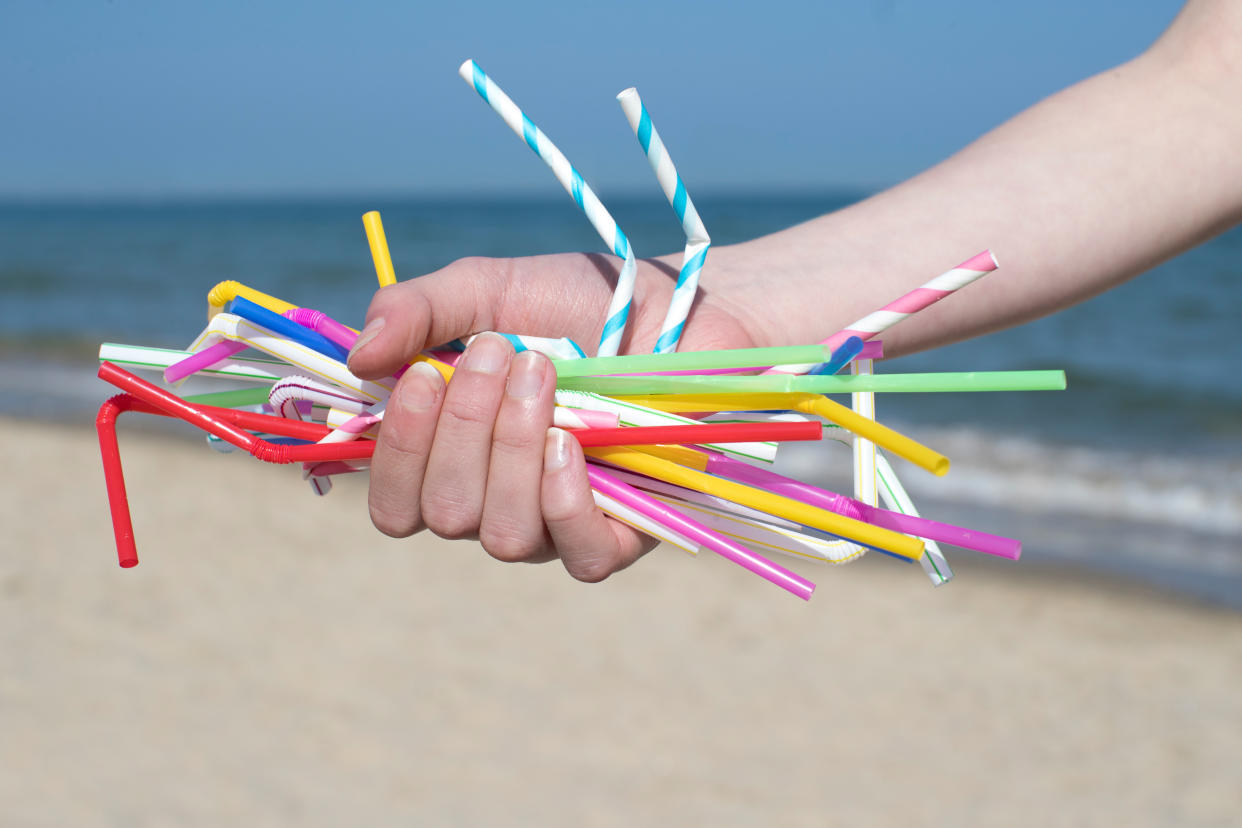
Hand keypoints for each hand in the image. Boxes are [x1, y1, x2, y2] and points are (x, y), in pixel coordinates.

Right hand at [347, 252, 758, 580]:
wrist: (676, 306)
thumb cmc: (575, 302)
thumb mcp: (487, 290)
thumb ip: (417, 311)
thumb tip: (358, 358)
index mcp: (452, 458)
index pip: (394, 504)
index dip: (398, 453)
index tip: (423, 376)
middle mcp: (495, 501)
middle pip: (445, 514)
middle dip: (464, 428)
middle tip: (500, 354)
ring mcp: (556, 523)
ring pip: (503, 535)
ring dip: (512, 450)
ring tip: (544, 376)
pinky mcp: (623, 533)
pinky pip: (579, 556)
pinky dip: (565, 501)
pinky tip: (571, 443)